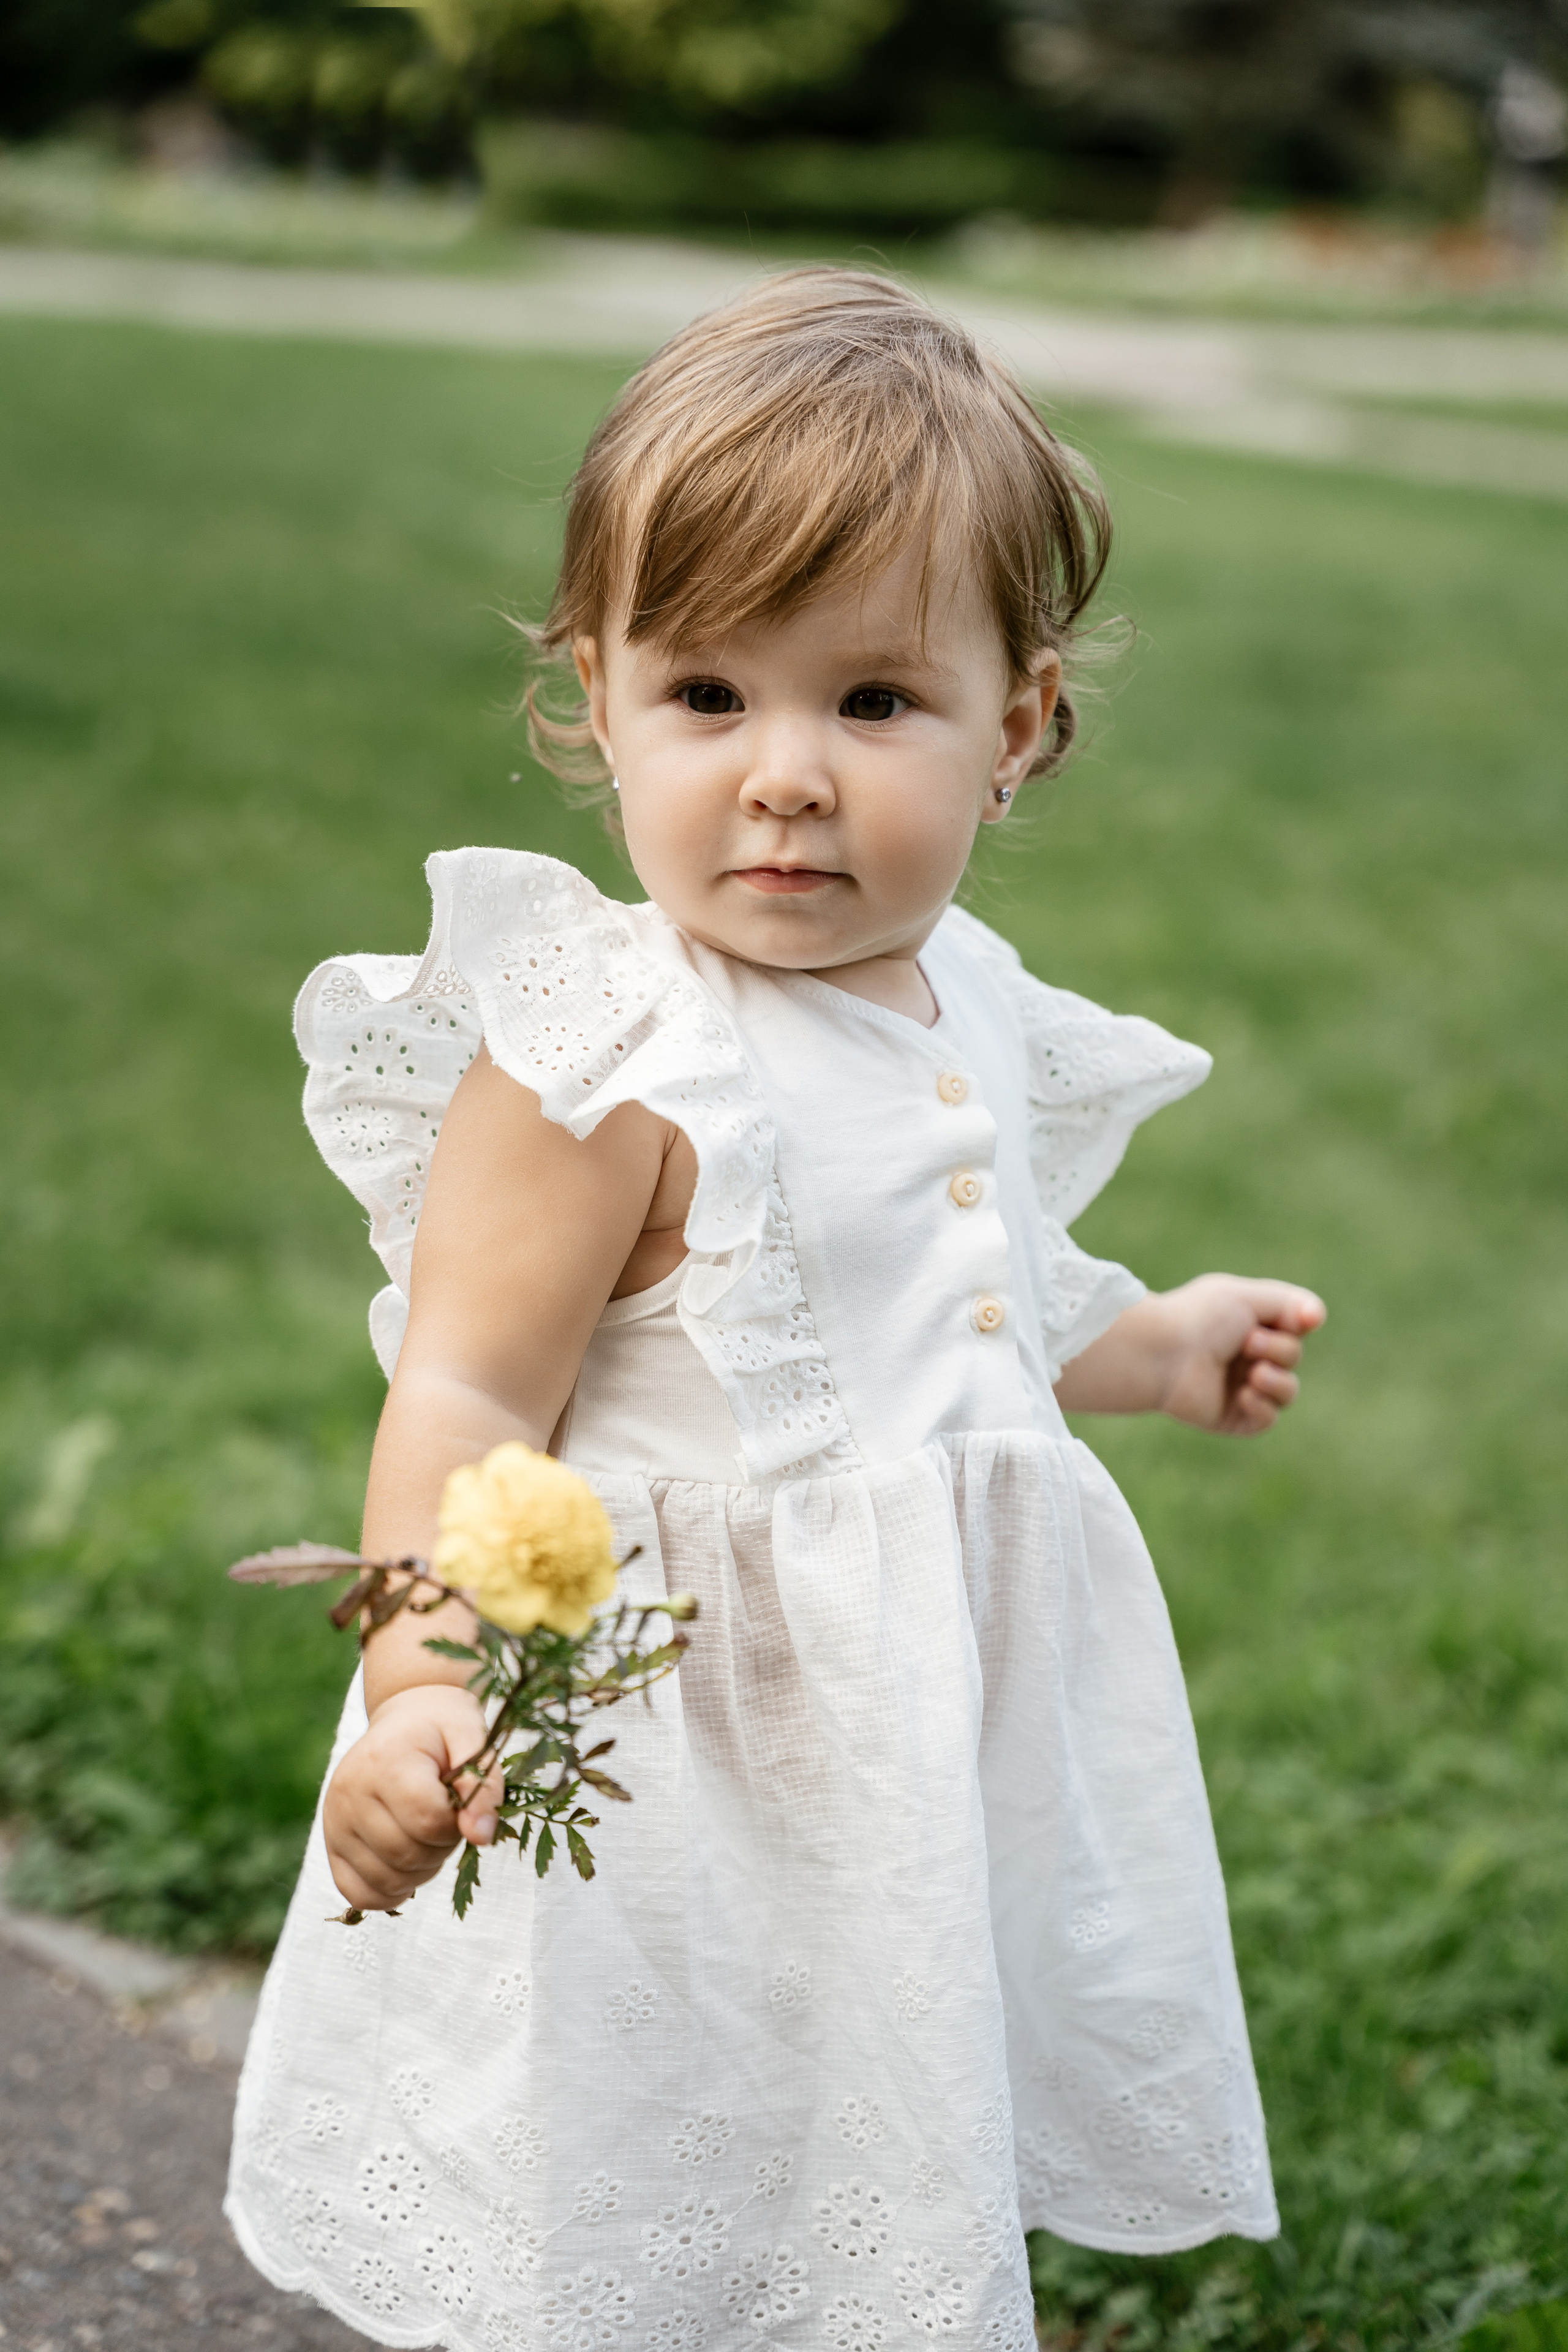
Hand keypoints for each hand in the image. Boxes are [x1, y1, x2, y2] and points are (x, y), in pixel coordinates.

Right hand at [322, 1685, 503, 1913]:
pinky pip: (357, 1893)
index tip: (459, 1804)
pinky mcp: (330, 1843)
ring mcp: (334, 1820)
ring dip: (420, 1870)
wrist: (406, 1720)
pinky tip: (407, 1867)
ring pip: (385, 1879)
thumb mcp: (472, 1741)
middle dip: (440, 1847)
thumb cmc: (442, 1731)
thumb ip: (483, 1786)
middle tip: (446, 1819)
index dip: (456, 1823)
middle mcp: (349, 1792)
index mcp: (385, 1761)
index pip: (427, 1820)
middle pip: (406, 1855)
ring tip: (427, 1835)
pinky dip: (389, 1891)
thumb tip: (481, 1836)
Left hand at [1153, 1274, 1325, 1435]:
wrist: (1163, 1354)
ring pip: (1288, 1391)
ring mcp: (1240, 1387)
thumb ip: (1288, 1303)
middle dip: (1279, 1349)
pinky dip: (1262, 1407)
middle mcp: (1246, 1355)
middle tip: (1247, 1342)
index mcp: (1249, 1322)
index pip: (1295, 1325)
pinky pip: (1267, 1419)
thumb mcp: (1247, 1297)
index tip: (1296, 1320)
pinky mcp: (1231, 1418)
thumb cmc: (1200, 1318)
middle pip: (1293, 1356)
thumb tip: (1319, 1316)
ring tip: (1254, 1375)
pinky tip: (1244, 1395)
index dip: (1296, 1322)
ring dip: (1278, 1382)